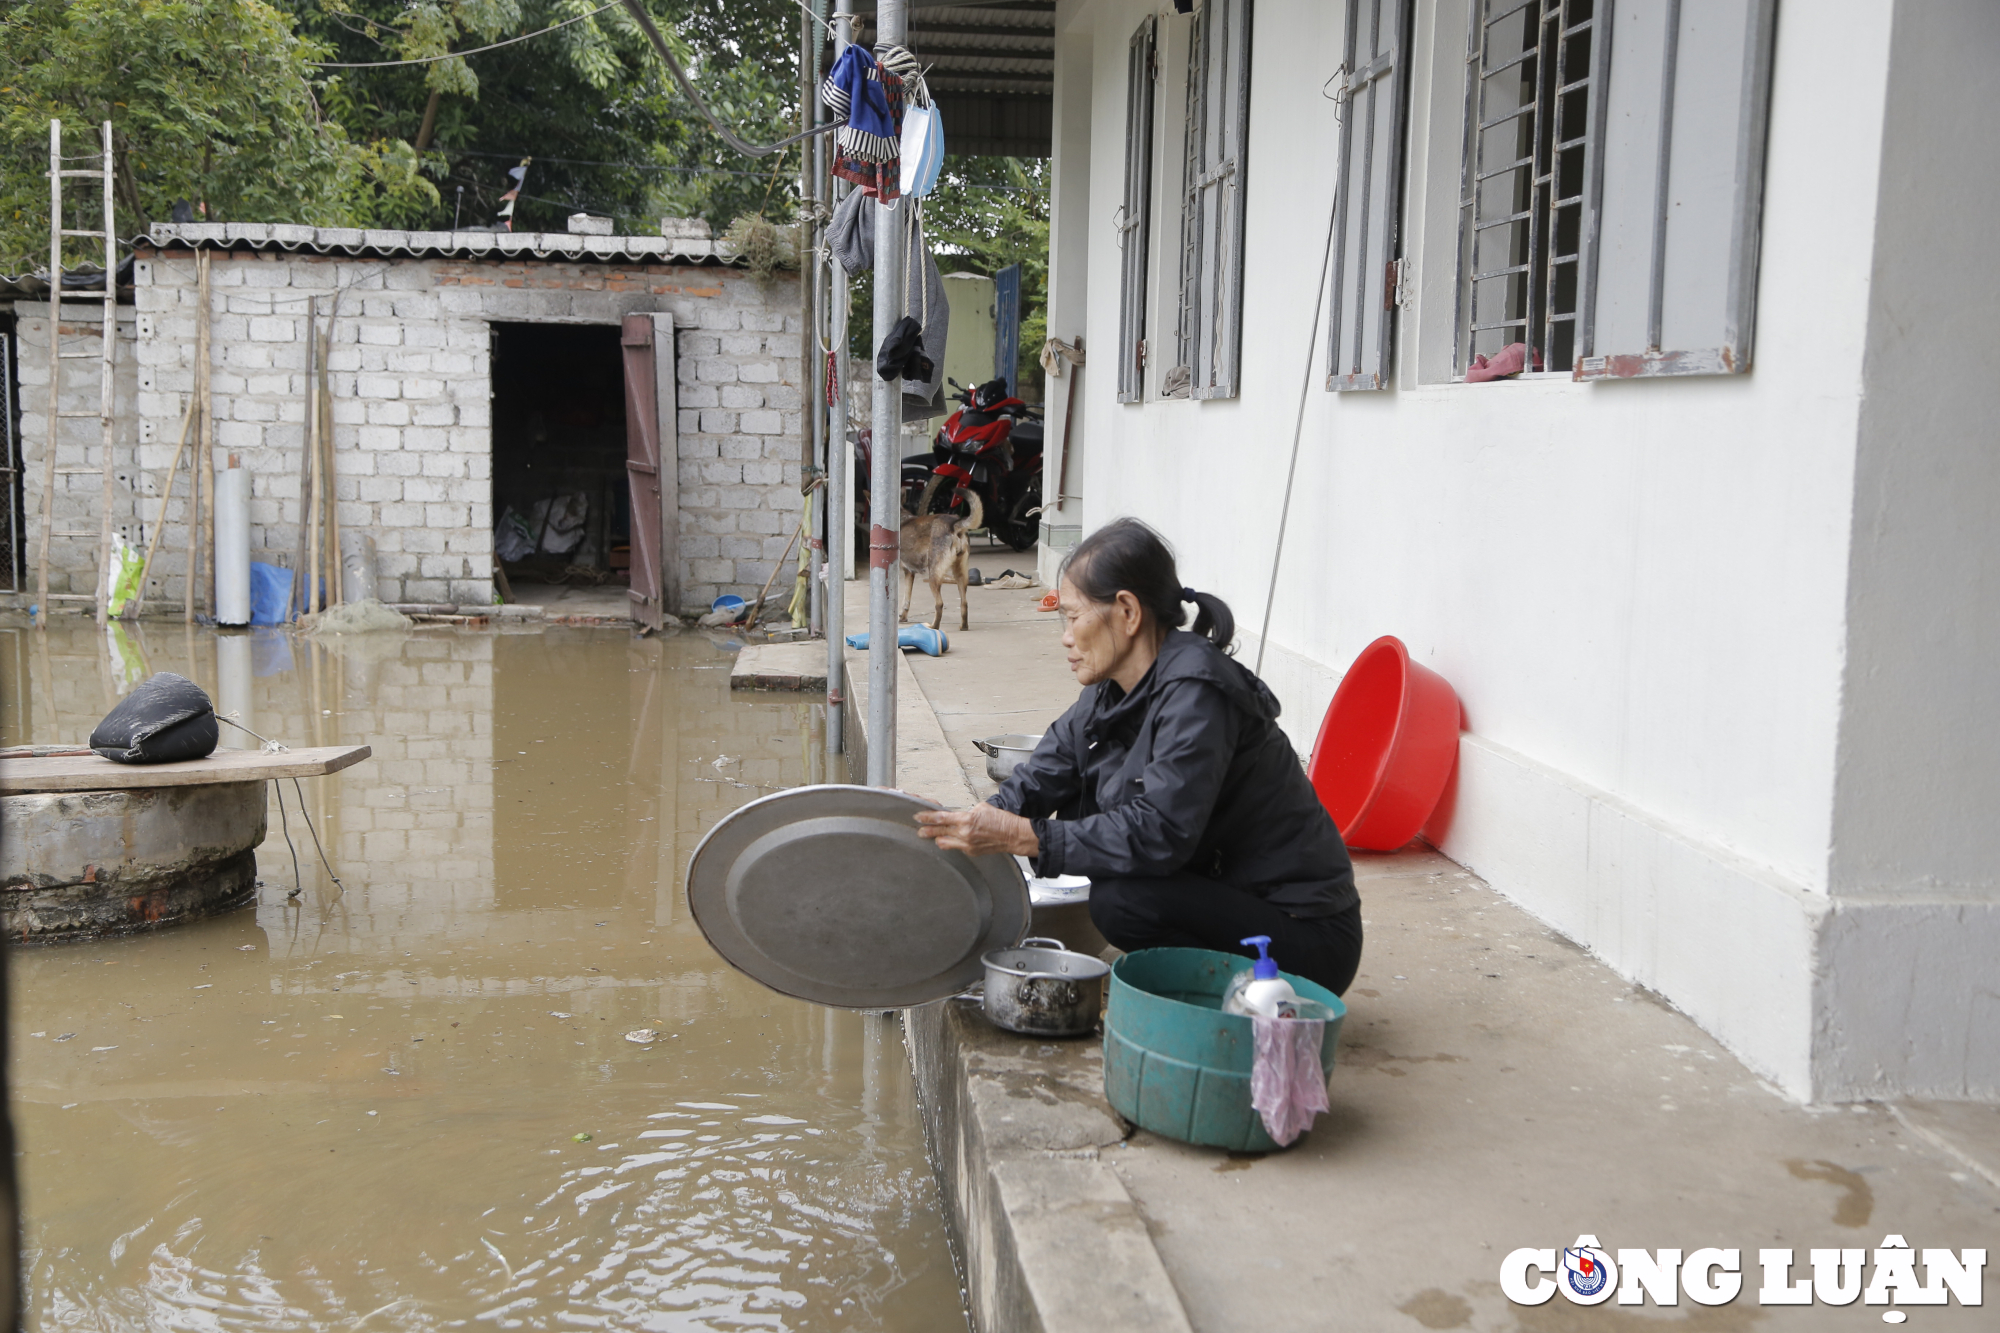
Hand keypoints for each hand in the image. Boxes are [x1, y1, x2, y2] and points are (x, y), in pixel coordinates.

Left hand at [915, 804, 1039, 857]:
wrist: (1013, 835)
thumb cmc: (1001, 820)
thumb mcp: (982, 808)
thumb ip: (966, 813)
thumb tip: (957, 817)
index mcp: (967, 819)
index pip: (941, 818)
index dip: (927, 818)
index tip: (918, 817)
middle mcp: (965, 834)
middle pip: (939, 832)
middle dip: (927, 831)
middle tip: (919, 831)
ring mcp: (967, 845)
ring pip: (945, 843)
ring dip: (938, 838)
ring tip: (933, 837)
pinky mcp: (971, 852)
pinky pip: (957, 847)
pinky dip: (953, 842)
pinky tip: (953, 839)